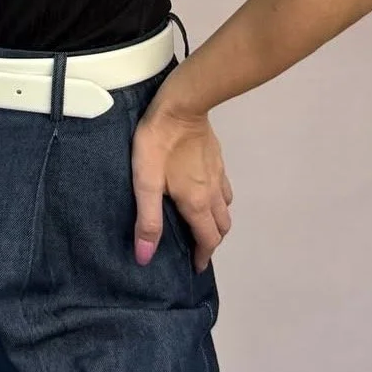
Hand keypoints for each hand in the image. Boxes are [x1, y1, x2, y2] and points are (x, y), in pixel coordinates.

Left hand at [131, 89, 232, 272]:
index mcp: (197, 203)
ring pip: (226, 207)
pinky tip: (205, 192)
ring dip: (217, 221)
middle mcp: (213, 193)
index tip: (196, 266)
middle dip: (212, 241)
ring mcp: (218, 174)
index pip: (208, 239)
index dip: (203, 256)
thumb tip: (146, 256)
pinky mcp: (217, 158)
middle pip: (222, 227)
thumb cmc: (159, 143)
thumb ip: (148, 220)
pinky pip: (224, 188)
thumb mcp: (146, 182)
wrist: (181, 105)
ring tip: (201, 223)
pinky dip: (219, 200)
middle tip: (197, 246)